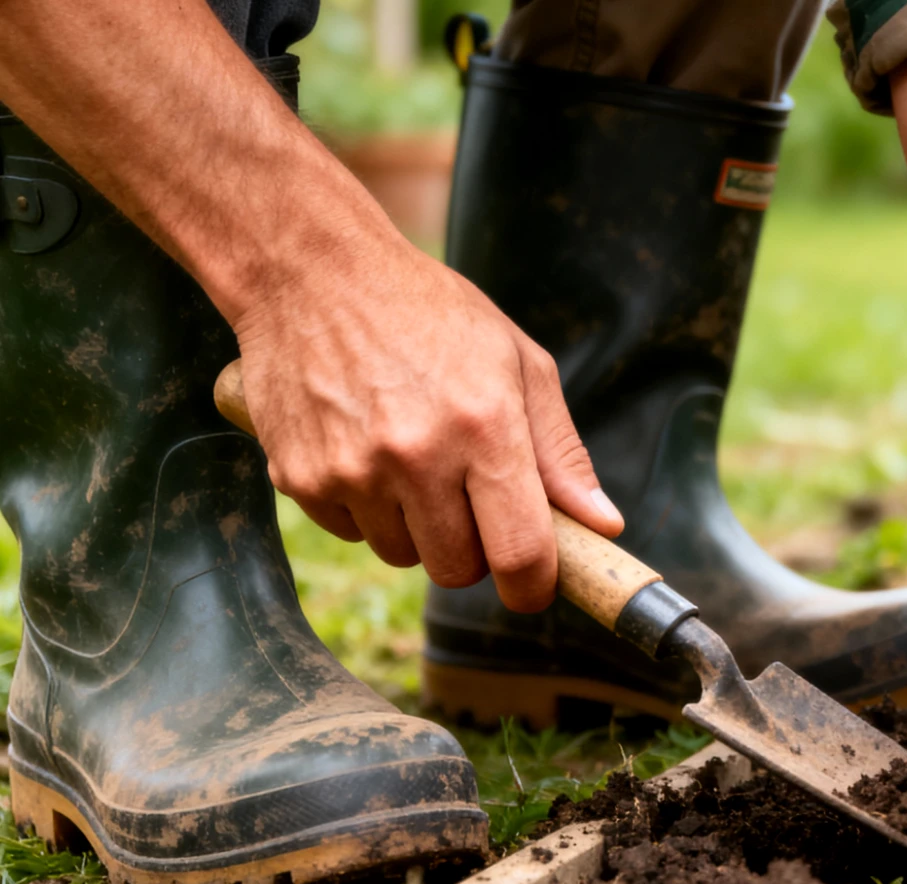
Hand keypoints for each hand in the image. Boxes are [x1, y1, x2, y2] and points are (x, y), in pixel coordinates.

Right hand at [230, 235, 622, 611]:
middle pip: (458, 569)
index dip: (534, 585)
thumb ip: (561, 451)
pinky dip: (365, 508)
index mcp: (484, 427)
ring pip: (402, 555)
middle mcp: (416, 456)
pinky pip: (351, 533)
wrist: (310, 271)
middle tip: (469, 495)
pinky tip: (365, 447)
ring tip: (412, 458)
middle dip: (474, 548)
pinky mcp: (299, 478)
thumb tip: (603, 526)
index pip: (519, 552)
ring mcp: (352, 470)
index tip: (534, 584)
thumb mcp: (518, 362)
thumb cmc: (429, 312)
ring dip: (417, 527)